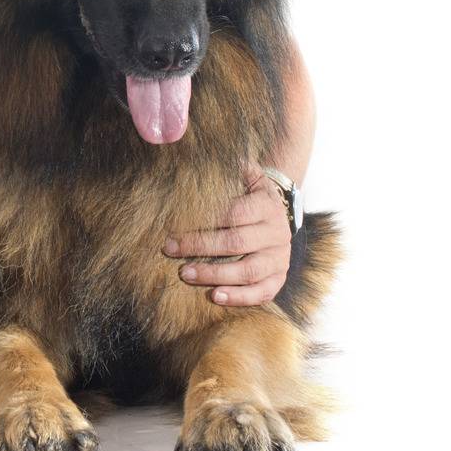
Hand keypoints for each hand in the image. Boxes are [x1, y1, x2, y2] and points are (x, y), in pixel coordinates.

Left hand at [162, 163, 290, 306]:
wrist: (276, 210)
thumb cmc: (247, 192)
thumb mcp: (244, 174)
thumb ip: (226, 166)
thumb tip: (192, 153)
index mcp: (266, 204)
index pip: (233, 214)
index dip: (201, 222)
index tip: (173, 229)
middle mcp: (277, 232)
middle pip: (237, 242)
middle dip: (200, 248)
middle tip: (170, 250)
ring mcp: (280, 257)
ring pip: (249, 271)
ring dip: (215, 275)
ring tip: (186, 274)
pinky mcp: (279, 277)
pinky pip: (263, 292)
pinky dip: (241, 297)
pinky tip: (216, 296)